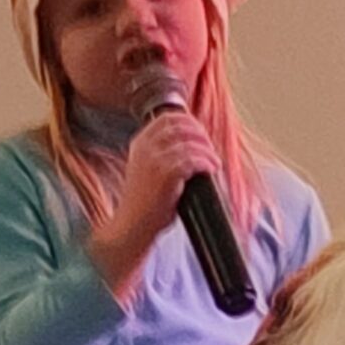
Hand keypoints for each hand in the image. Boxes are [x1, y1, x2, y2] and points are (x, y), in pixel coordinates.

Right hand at [90, 112, 220, 297]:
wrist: (131, 227)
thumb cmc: (143, 203)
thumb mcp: (145, 169)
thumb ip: (162, 152)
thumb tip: (193, 141)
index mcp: (139, 144)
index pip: (168, 118)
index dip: (189, 122)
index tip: (200, 135)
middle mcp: (145, 147)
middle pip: (182, 125)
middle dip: (201, 135)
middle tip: (209, 150)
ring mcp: (155, 159)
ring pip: (192, 143)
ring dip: (208, 152)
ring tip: (213, 163)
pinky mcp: (166, 173)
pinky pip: (195, 160)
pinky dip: (207, 164)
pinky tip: (210, 171)